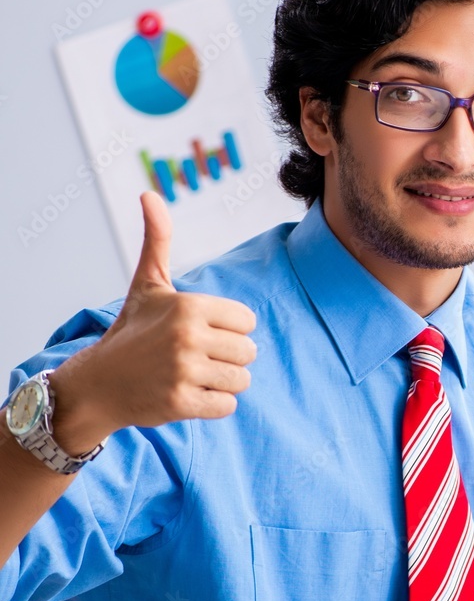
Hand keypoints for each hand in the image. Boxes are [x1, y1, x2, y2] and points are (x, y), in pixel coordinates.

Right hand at [51, 191, 256, 450]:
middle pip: (249, 352)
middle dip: (227, 358)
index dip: (228, 330)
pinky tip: (188, 394)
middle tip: (194, 358)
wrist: (97, 384)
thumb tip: (149, 194)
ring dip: (222, 382)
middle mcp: (188, 337)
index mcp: (190, 306)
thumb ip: (158, 241)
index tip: (200, 332)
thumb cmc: (131, 331)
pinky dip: (213, 404)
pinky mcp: (182, 403)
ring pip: (242, 380)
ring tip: (192, 376)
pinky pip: (228, 406)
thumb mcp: (148, 285)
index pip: (248, 322)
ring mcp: (185, 372)